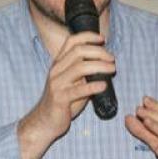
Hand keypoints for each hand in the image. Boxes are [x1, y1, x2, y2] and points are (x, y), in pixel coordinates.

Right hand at [17, 32, 113, 158]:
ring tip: (112, 70)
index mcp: (59, 63)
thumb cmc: (63, 101)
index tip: (102, 39)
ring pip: (80, 68)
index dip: (88, 37)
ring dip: (100, 66)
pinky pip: (79, 90)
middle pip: (79, 52)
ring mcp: (57, 84)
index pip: (71, 41)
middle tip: (112, 59)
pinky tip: (103, 85)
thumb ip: (85, 72)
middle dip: (99, 52)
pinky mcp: (60, 98)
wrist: (44, 121)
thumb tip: (106, 64)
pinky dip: (93, 86)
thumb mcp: (72, 81)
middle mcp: (56, 70)